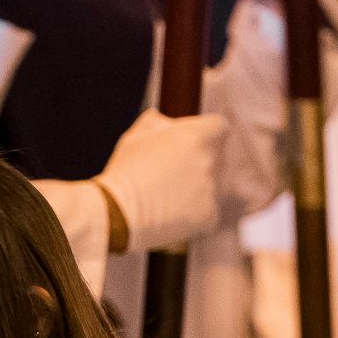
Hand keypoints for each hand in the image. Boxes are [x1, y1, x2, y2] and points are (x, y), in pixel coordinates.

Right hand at [96, 111, 226, 252]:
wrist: (118, 214)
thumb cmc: (125, 172)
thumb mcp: (137, 135)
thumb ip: (160, 122)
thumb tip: (169, 123)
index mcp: (195, 136)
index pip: (220, 126)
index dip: (209, 134)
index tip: (196, 143)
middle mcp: (208, 160)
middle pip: (218, 157)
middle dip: (202, 162)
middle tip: (174, 174)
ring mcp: (212, 189)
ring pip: (214, 184)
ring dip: (198, 187)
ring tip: (168, 196)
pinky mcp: (210, 215)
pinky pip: (209, 210)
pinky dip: (195, 213)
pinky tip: (172, 214)